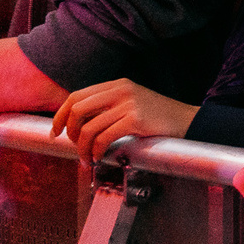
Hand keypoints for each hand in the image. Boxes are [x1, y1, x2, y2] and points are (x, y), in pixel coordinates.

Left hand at [49, 78, 197, 161]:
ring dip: (82, 148)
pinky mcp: (136, 118)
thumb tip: (76, 126)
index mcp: (117, 85)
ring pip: (89, 127)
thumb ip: (108, 107)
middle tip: (74, 147)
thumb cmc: (158, 118)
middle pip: (77, 109)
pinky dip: (96, 151)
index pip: (76, 96)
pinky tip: (100, 157)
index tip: (56, 132)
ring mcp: (129, 103)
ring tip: (87, 159)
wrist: (187, 121)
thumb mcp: (131, 104)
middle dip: (69, 132)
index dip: (60, 115)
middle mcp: (121, 90)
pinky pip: (104, 137)